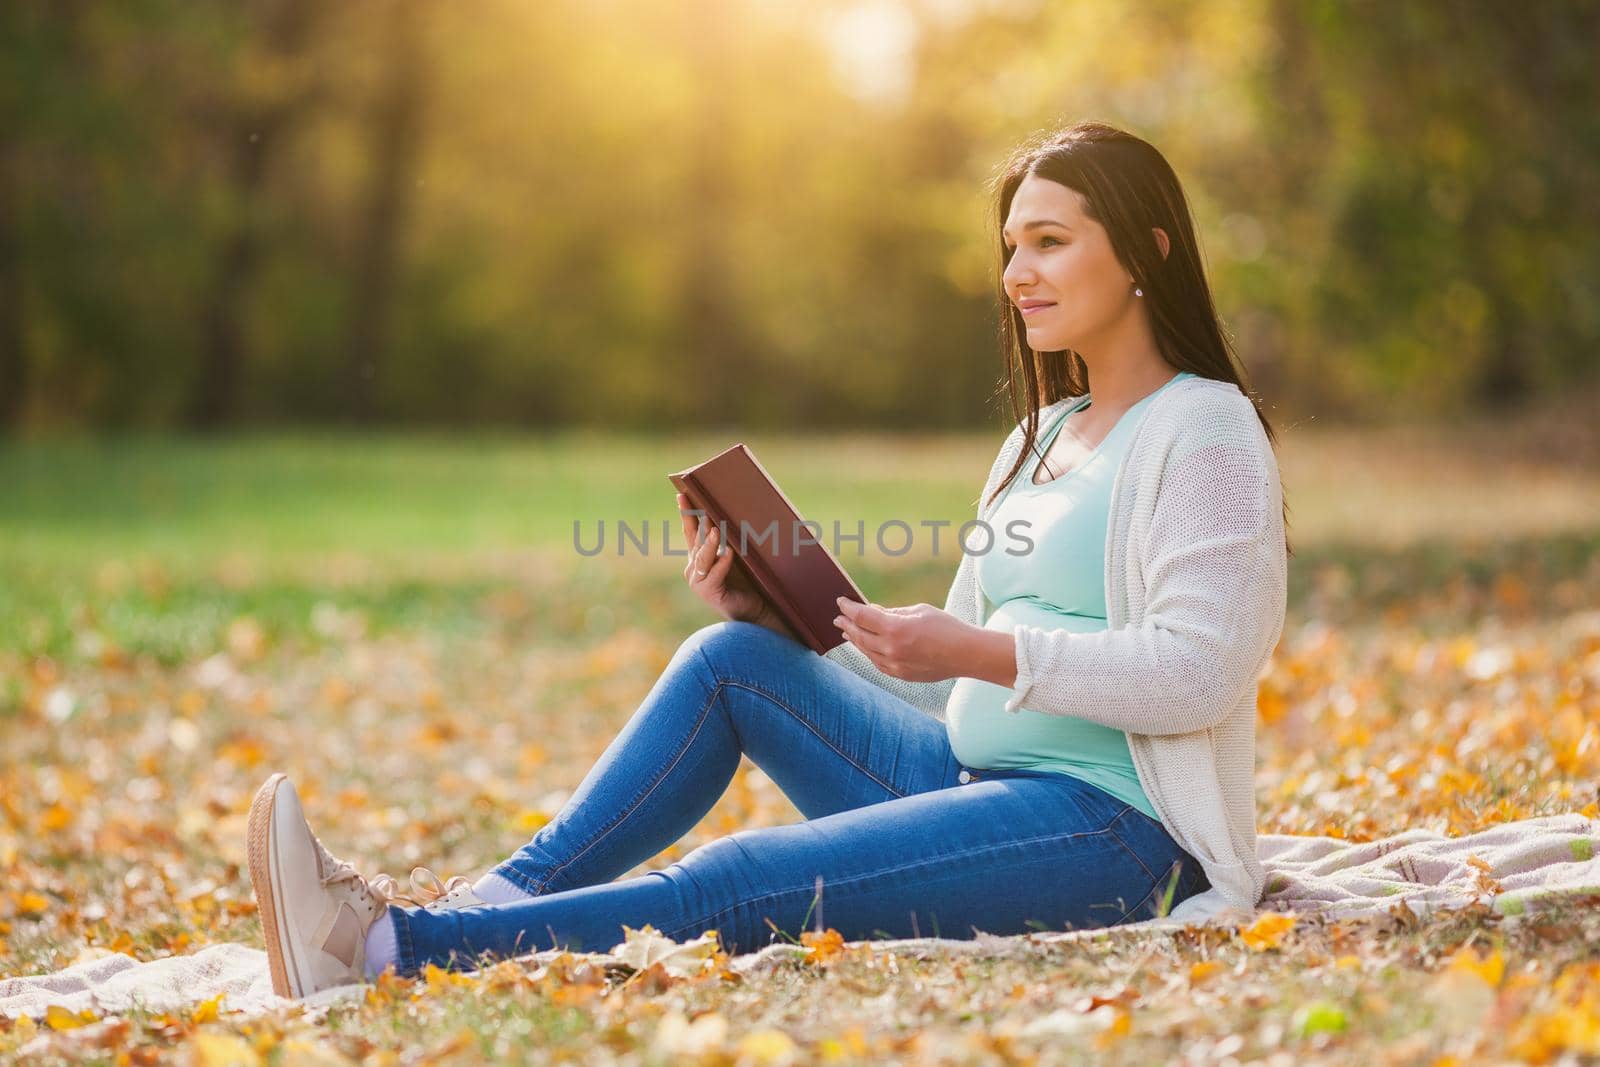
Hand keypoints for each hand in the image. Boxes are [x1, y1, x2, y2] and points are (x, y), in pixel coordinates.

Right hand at [677, 492, 790, 634]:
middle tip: (696, 503)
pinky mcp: (709, 593)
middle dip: (695, 522)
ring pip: (702, 557)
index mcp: (698, 556)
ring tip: (715, 530)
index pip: (690, 531)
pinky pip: (714, 575)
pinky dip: (721, 564)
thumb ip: (730, 538)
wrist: (756, 607)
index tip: (682, 494)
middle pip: (695, 540)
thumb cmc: (748, 579)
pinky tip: (729, 554)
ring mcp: (698, 581)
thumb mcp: (737, 554)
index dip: (686, 513)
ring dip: (709, 543)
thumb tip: (732, 512)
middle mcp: (694, 568)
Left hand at [831, 596, 973, 682]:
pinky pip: (878, 663)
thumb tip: (873, 611)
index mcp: (896, 628)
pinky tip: (867, 647)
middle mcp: (891, 649)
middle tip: (838, 618)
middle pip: (859, 635)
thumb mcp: (919, 611)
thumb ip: (893, 612)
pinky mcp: (901, 675)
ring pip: (866, 651)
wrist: (967, 654)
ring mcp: (895, 665)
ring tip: (848, 632)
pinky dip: (869, 653)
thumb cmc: (946, 627)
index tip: (841, 602)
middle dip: (847, 625)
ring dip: (856, 640)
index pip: (862, 616)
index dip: (849, 608)